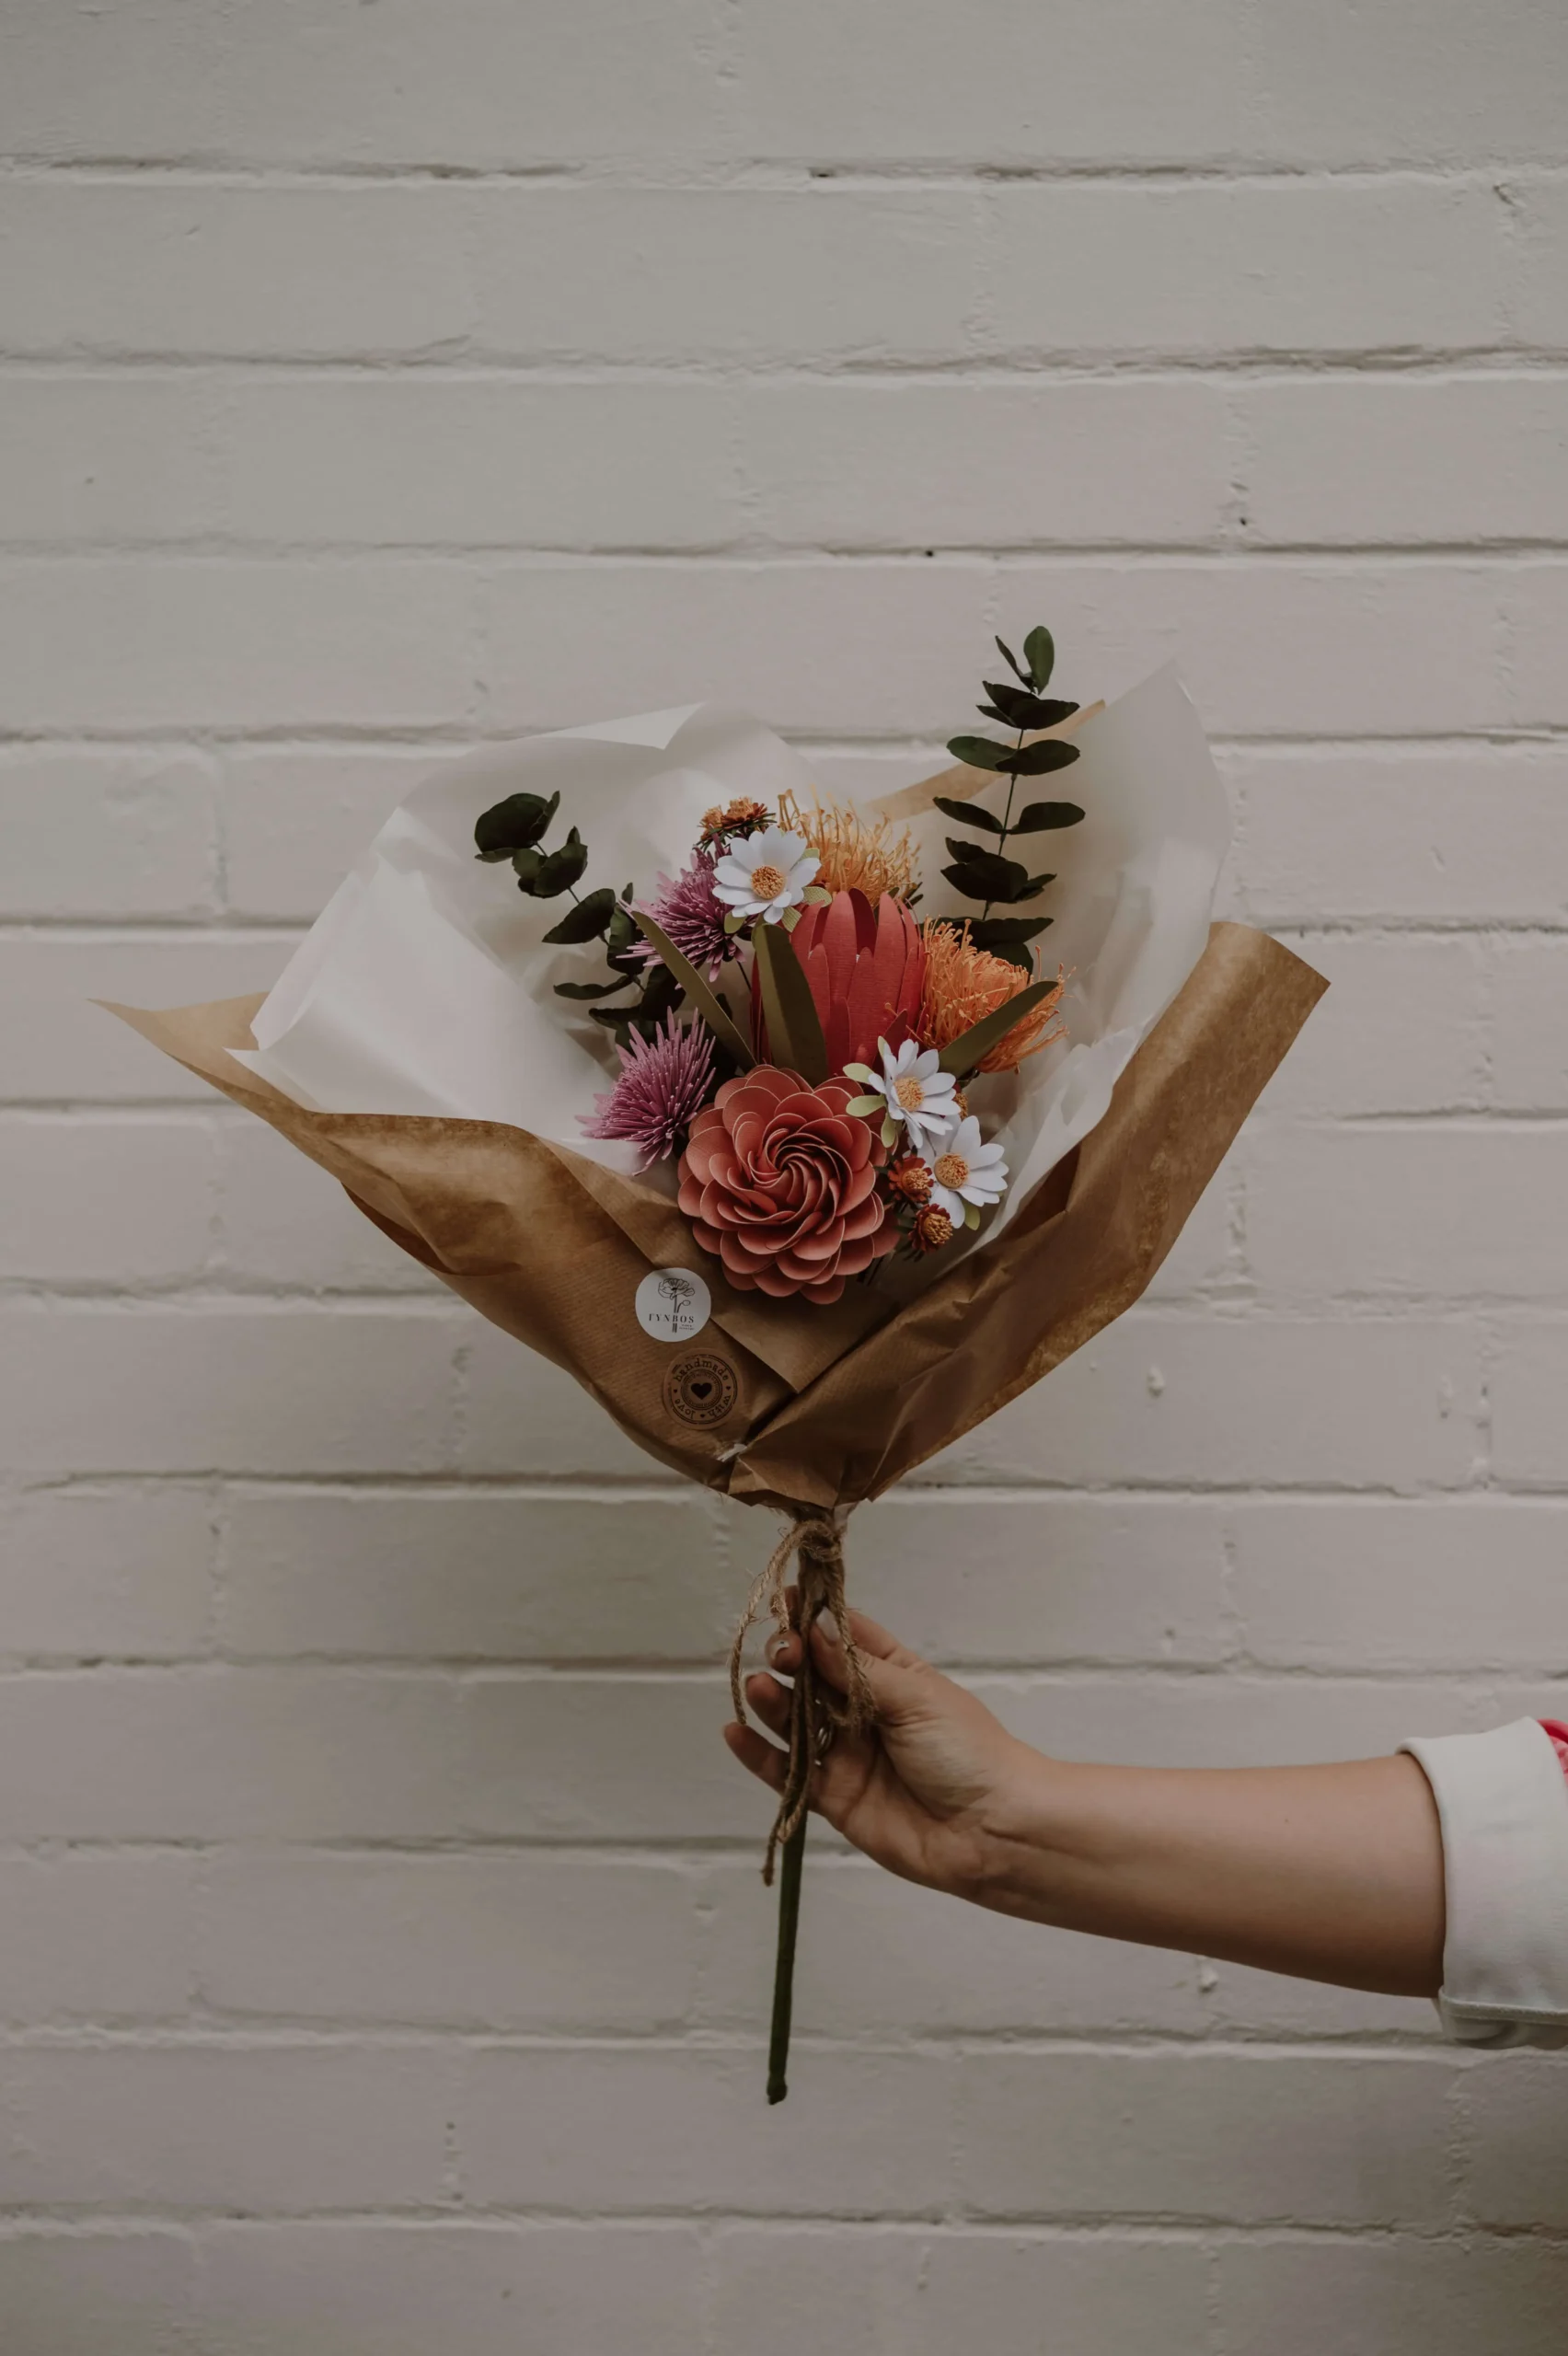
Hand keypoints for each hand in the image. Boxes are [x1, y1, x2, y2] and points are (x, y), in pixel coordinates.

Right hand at [723, 1601, 1038, 1902]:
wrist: (993, 1832)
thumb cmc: (966, 1750)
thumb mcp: (916, 1697)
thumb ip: (857, 1672)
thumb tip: (814, 1630)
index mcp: (892, 1676)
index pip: (845, 1636)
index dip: (814, 1617)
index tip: (785, 1598)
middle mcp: (864, 1711)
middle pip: (813, 1677)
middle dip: (791, 1659)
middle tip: (781, 1654)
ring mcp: (847, 1755)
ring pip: (796, 1723)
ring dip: (772, 1703)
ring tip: (757, 1686)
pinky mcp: (835, 1799)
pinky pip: (789, 1774)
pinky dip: (759, 1755)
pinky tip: (735, 1732)